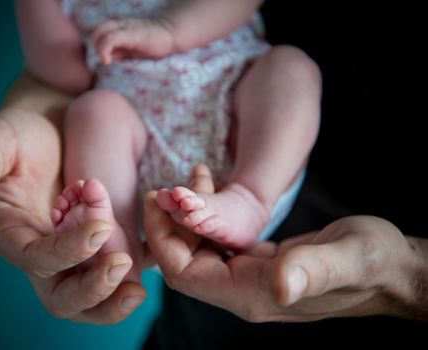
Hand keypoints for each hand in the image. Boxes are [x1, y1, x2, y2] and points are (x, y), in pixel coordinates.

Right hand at [0, 76, 145, 323]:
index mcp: (8, 233)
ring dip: (112, 300)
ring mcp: (65, 251)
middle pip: (60, 296)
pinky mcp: (90, 245)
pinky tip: (150, 266)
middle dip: (91, 291)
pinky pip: (107, 274)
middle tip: (123, 270)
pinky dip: (127, 279)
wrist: (51, 126)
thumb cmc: (18, 132)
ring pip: (85, 297)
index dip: (67, 251)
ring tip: (139, 290)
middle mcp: (36, 251)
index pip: (36, 259)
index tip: (101, 227)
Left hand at [93, 18, 174, 63]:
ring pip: (102, 31)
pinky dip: (104, 49)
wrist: (171, 34)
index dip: (97, 45)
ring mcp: (126, 28)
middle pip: (98, 29)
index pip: (101, 31)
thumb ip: (119, 52)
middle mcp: (121, 25)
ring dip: (98, 47)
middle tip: (104, 58)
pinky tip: (108, 60)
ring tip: (106, 59)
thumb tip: (106, 59)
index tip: (104, 59)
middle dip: (95, 44)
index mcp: (121, 28)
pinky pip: (111, 38)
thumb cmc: (154, 43)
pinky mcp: (131, 34)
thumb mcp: (132, 49)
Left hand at [144, 166, 424, 320]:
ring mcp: (248, 277)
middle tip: (166, 184)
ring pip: (197, 249)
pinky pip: (217, 242)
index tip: (158, 199)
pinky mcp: (256, 263)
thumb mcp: (348, 260)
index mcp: (251, 293)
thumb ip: (314, 271)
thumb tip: (282, 285)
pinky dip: (208, 216)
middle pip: (182, 260)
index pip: (184, 274)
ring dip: (188, 215)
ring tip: (193, 176)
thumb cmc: (372, 263)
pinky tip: (212, 188)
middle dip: (168, 223)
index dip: (163, 238)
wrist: (388, 266)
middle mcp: (242, 289)